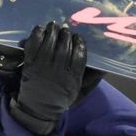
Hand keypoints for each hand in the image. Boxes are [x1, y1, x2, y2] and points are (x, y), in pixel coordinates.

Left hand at [9, 20, 86, 135]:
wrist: (38, 109)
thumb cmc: (61, 99)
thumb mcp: (79, 92)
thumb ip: (92, 79)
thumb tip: (105, 67)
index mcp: (72, 79)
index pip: (79, 56)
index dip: (79, 43)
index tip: (78, 37)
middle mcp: (58, 73)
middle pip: (65, 48)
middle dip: (66, 35)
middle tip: (66, 29)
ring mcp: (42, 68)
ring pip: (49, 44)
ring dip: (52, 31)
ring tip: (54, 25)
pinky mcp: (29, 66)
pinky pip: (33, 46)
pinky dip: (37, 35)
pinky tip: (41, 29)